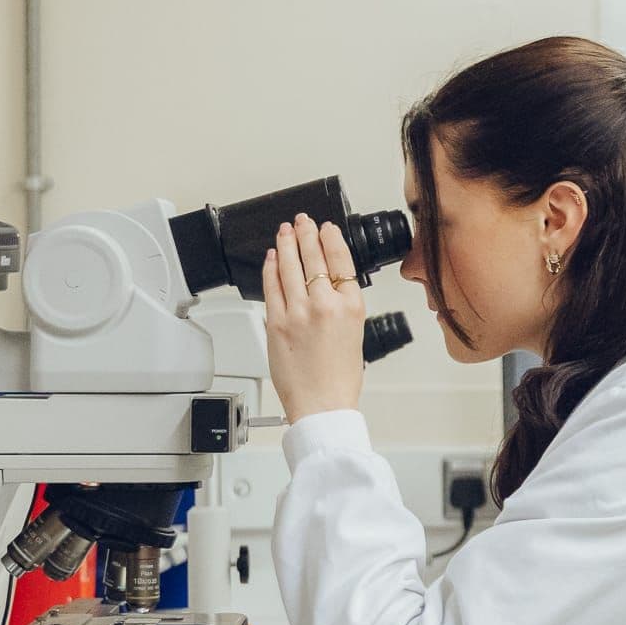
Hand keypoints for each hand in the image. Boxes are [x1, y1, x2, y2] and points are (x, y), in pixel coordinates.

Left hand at [262, 214, 366, 424]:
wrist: (322, 404)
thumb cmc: (340, 378)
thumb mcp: (355, 334)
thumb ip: (341, 306)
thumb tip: (326, 286)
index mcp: (351, 307)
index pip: (341, 260)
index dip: (331, 239)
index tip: (326, 228)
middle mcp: (325, 305)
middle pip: (314, 257)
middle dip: (306, 233)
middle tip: (303, 220)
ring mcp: (298, 312)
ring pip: (289, 266)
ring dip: (286, 243)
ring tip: (285, 231)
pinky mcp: (276, 322)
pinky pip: (271, 286)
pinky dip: (270, 268)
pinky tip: (270, 257)